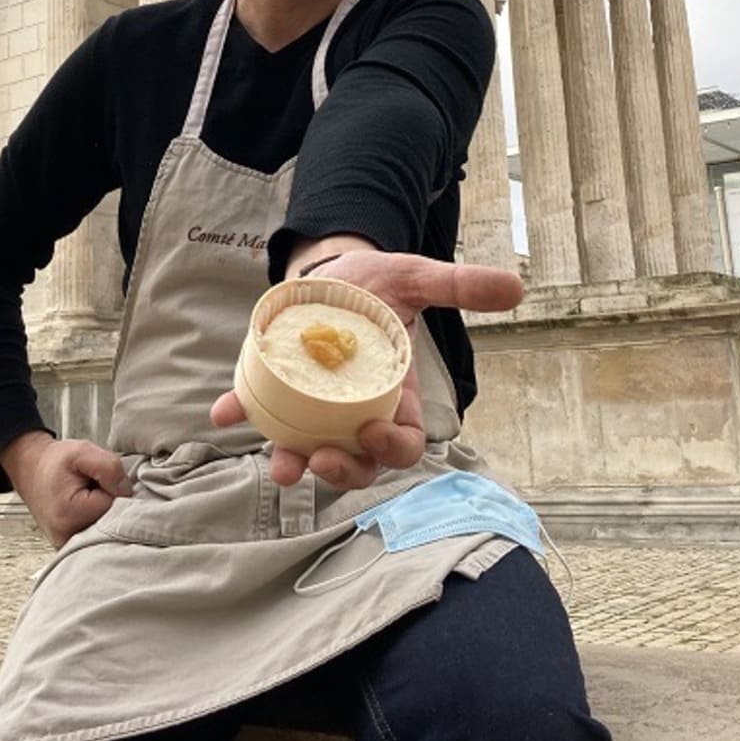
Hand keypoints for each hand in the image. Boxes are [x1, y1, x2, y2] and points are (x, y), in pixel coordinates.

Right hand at [0, 431, 131, 547]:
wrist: (31, 471)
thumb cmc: (55, 462)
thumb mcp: (83, 452)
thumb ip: (109, 467)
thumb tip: (126, 492)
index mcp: (69, 514)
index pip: (115, 505)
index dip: (111, 487)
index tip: (96, 479)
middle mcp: (67, 538)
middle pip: (113, 523)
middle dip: (109, 502)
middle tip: (91, 487)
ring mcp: (68, 547)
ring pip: (108, 530)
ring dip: (103, 512)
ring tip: (86, 497)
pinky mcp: (71, 548)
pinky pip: (98, 537)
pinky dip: (96, 521)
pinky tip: (84, 509)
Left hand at [210, 250, 522, 489]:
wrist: (333, 269)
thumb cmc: (378, 285)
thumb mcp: (416, 279)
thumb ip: (459, 285)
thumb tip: (514, 286)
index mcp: (391, 396)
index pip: (400, 444)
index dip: (392, 452)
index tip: (378, 436)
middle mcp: (351, 410)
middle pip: (353, 461)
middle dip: (340, 472)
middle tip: (320, 461)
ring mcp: (311, 403)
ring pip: (306, 446)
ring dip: (291, 459)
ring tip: (280, 463)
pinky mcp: (276, 384)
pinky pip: (257, 406)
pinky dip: (240, 411)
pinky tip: (224, 412)